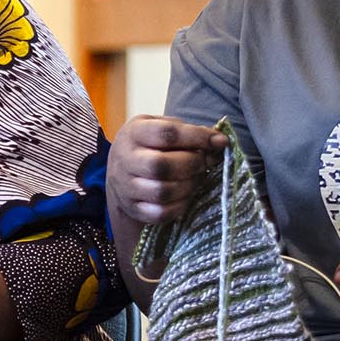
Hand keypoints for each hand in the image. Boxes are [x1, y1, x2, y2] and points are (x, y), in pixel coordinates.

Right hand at [107, 116, 226, 229]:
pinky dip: (180, 205)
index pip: (166, 134)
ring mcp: (126, 188)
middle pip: (160, 165)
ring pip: (162, 192)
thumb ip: (188, 131)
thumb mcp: (162, 127)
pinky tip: (186, 194)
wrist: (120, 171)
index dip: (197, 137)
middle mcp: (125, 161)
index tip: (219, 142)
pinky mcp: (133, 209)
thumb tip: (219, 142)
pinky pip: (160, 213)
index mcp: (134, 133)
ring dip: (189, 185)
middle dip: (192, 164)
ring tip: (197, 178)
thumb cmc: (149, 144)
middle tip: (205, 162)